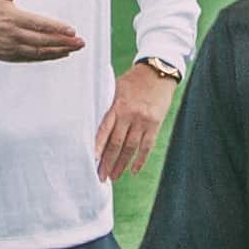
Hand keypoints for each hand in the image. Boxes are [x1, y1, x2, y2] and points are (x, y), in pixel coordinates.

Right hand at [0, 0, 85, 62]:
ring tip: (74, 49)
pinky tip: (60, 54)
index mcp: (14, 18)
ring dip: (59, 51)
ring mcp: (13, 47)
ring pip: (40, 52)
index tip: (72, 30)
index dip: (57, 28)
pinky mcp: (11, 56)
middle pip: (44, 41)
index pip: (40, 24)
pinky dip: (47, 57)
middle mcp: (15, 34)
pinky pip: (33, 58)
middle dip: (64, 42)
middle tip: (80, 42)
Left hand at [90, 60, 174, 184]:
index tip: (90, 161)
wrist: (158, 71)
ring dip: (122, 164)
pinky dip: (140, 160)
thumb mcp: (115, 88)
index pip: (105, 131)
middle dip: (107, 162)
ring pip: (131, 148)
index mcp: (117, 105)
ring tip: (113, 177)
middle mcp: (130, 115)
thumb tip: (90, 123)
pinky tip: (133, 171)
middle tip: (100, 177)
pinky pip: (147, 146)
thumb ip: (106, 105)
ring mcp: (144, 121)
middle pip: (117, 143)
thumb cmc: (133, 80)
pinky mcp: (155, 124)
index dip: (97, 147)